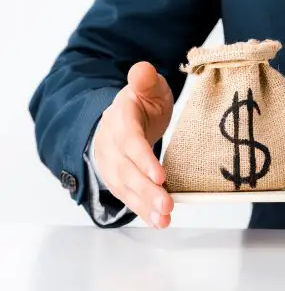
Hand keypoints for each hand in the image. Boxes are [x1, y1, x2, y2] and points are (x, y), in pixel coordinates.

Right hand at [93, 62, 174, 227]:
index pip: (129, 142)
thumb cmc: (141, 102)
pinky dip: (143, 211)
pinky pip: (129, 197)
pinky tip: (159, 221)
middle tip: (167, 205)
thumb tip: (142, 69)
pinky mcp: (118, 178)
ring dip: (145, 205)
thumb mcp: (147, 86)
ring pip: (126, 188)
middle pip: (127, 171)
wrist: (122, 116)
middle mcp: (111, 145)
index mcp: (120, 119)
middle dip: (146, 190)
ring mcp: (112, 164)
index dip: (143, 159)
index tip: (159, 175)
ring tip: (164, 218)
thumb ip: (145, 80)